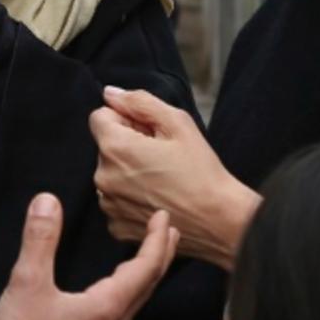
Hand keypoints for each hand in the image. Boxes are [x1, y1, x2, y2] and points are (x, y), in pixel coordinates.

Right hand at [0, 194, 176, 319]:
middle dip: (160, 257)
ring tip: (146, 260)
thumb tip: (48, 201)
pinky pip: (120, 318)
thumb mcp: (27, 281)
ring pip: (135, 304)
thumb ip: (40, 239)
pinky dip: (127, 295)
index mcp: (107, 307)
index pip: (145, 268)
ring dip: (144, 277)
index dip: (156, 240)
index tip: (163, 217)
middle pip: (147, 287)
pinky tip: (114, 296)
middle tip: (169, 233)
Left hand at [90, 87, 260, 270]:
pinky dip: (130, 197)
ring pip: (110, 173)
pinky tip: (156, 198)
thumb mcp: (177, 123)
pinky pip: (116, 200)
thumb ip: (139, 102)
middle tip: (161, 156)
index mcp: (115, 148)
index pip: (99, 117)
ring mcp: (108, 205)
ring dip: (127, 171)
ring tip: (160, 178)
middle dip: (127, 144)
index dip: (125, 118)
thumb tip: (111, 93)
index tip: (148, 131)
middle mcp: (103, 177)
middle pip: (105, 146)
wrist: (219, 220)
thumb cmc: (201, 171)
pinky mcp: (117, 226)